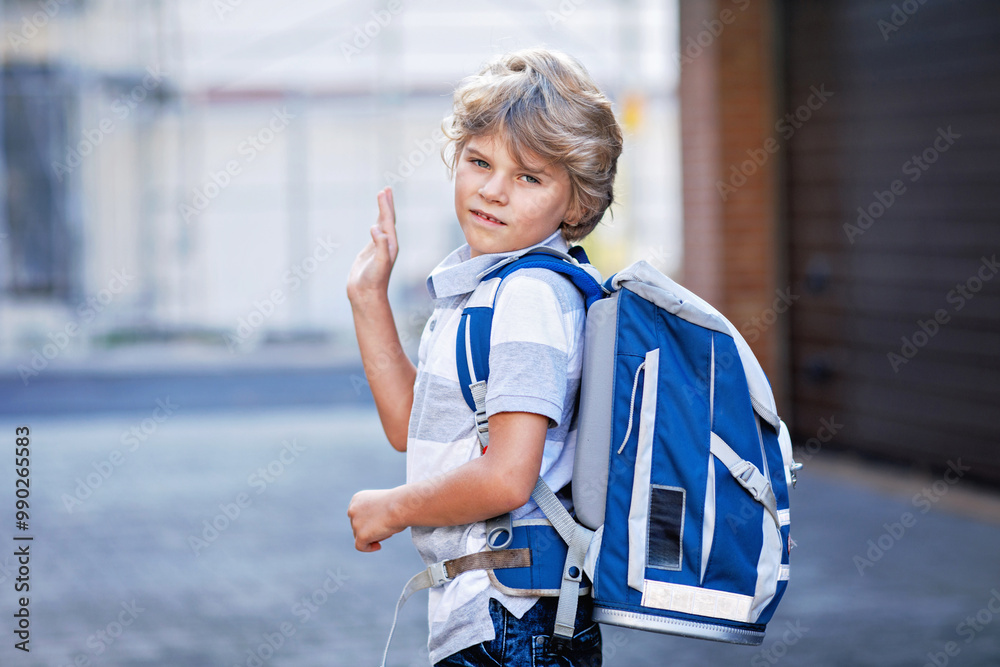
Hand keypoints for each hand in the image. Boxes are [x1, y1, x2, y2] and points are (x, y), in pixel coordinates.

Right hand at [347, 187, 398, 304]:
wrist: (367, 294)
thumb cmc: (373, 281)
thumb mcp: (379, 263)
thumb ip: (380, 246)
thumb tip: (377, 229)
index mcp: (390, 245)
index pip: (388, 221)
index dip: (386, 206)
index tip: (383, 192)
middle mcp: (387, 244)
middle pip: (388, 220)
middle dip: (387, 204)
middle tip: (386, 189)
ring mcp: (379, 248)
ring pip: (382, 225)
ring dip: (382, 212)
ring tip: (382, 199)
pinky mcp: (371, 252)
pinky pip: (376, 234)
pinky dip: (376, 224)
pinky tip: (376, 223)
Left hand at [347, 488, 402, 551]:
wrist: (401, 505)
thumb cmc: (399, 502)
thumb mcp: (382, 503)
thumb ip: (374, 512)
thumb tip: (374, 525)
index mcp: (357, 499)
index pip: (357, 514)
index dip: (367, 520)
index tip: (378, 523)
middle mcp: (352, 510)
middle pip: (357, 525)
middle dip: (369, 529)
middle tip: (385, 529)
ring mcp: (355, 523)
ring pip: (359, 536)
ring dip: (372, 536)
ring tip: (388, 531)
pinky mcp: (361, 535)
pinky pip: (360, 546)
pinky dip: (368, 548)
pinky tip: (378, 546)